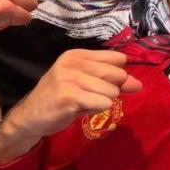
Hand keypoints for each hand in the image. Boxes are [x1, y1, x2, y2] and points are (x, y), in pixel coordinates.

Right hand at [0, 50, 141, 163]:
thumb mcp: (86, 83)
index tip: (106, 84)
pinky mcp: (69, 96)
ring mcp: (70, 78)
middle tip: (93, 96)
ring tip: (84, 103)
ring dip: (103, 102)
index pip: (117, 58)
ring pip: (111, 90)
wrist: (30, 115)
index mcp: (78, 54)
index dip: (118, 74)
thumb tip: (138, 84)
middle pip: (116, 73)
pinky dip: (98, 108)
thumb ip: (112, 81)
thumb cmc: (62, 97)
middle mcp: (73, 62)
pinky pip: (102, 102)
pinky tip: (82, 109)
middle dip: (113, 90)